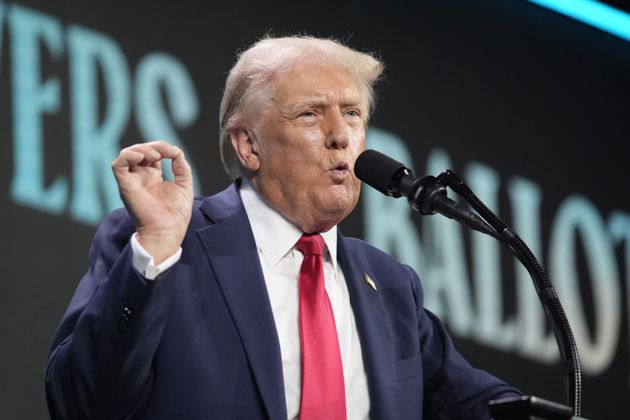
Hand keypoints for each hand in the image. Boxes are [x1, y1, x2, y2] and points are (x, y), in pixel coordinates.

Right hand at [112, 141, 193, 263]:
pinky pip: (117, 165)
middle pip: (141, 151)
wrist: (168, 231)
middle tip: (168, 151)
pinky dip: (127, 156)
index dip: (163, 148)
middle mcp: (141, 177)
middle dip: (155, 145)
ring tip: (156, 154)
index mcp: (153, 177)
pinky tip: (142, 157)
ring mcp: (132, 181)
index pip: (152, 154)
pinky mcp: (125, 185)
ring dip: (142, 148)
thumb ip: (182, 168)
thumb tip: (177, 152)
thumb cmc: (176, 215)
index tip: (175, 153)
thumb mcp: (184, 186)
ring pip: (127, 154)